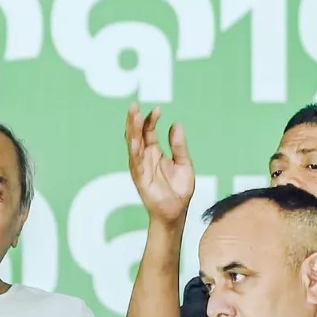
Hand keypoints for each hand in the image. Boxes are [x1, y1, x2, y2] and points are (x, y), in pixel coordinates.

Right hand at [126, 103, 195, 226]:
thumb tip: (176, 124)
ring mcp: (141, 168)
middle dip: (134, 120)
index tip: (158, 109)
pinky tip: (135, 141)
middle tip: (134, 105)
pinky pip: (136, 164)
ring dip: (132, 131)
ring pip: (133, 146)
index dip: (151, 119)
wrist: (177, 211)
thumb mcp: (184, 163)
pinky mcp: (141, 179)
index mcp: (154, 152)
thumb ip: (179, 145)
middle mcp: (145, 157)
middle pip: (136, 135)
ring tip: (133, 116)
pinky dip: (135, 152)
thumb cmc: (179, 189)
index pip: (148, 131)